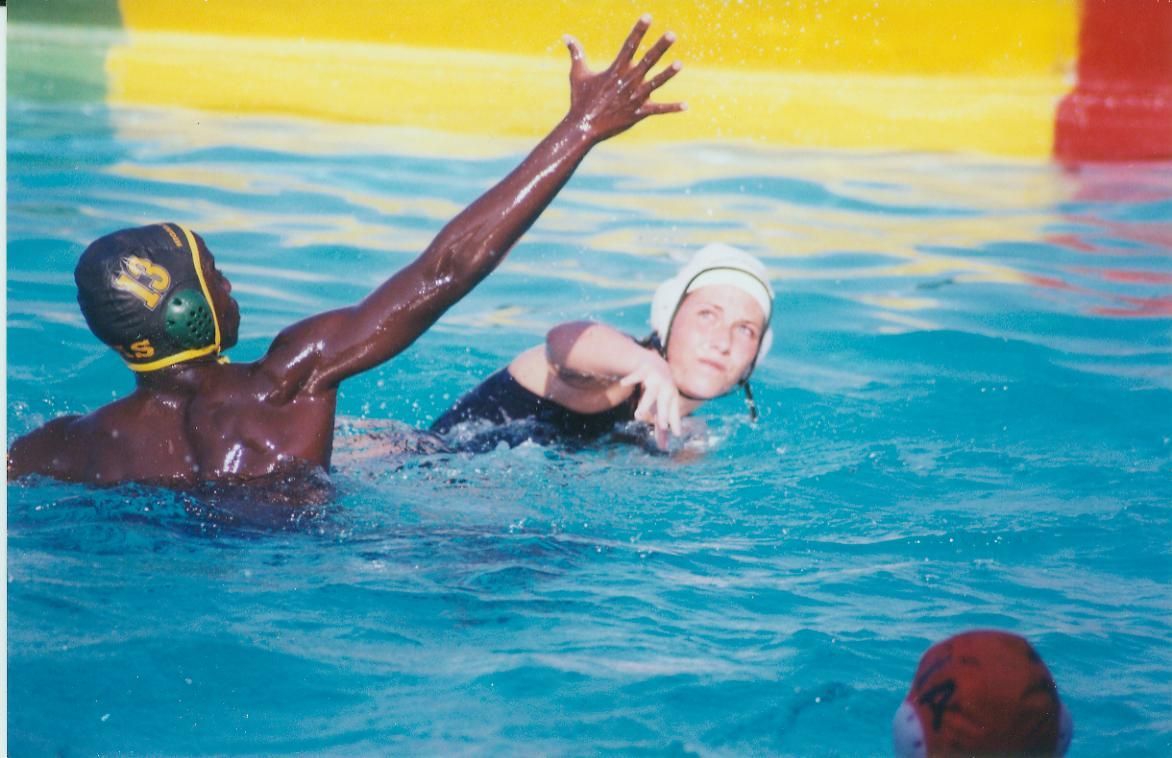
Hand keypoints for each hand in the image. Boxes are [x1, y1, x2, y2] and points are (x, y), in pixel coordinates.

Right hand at [563, 14, 684, 140]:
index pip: (629, 45)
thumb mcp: (577, 74)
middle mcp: (627, 82)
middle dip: (659, 47)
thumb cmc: (580, 99)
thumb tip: (566, 36)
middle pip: (646, 61)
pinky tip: (686, 105)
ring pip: (655, 83)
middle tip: (672, 35)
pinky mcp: (638, 113)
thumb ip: (576, 53)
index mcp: (615, 70)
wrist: (583, 126)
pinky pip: (658, 110)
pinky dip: (672, 108)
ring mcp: (634, 98)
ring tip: (680, 64)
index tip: (648, 17)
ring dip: (668, 74)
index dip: (639, 30)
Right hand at [620, 350, 682, 448]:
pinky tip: (623, 384)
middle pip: (664, 404)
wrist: (655, 364)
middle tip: (663, 427)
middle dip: (664, 415)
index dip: (675, 422)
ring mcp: (654, 379)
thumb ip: (661, 428)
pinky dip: (630, 379)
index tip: (677, 434)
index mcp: (671, 398)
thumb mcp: (661, 408)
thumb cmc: (659, 392)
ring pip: (650, 393)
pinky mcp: (643, 371)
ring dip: (645, 404)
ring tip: (638, 416)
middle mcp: (665, 389)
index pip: (673, 412)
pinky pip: (636, 375)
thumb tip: (664, 449)